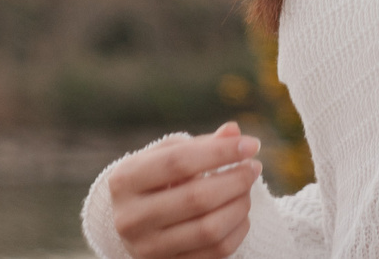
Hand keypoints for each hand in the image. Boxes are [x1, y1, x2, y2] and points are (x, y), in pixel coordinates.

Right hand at [108, 121, 261, 258]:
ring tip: (247, 190)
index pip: (179, 162)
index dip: (220, 152)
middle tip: (253, 168)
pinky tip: (241, 214)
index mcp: (125, 180)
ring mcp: (148, 249)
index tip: (250, 145)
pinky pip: (216, 252)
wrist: (133, 224)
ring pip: (209, 229)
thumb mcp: (166, 156)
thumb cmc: (154, 181)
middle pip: (197, 197)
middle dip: (235, 180)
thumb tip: (233, 131)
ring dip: (239, 205)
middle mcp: (131, 218)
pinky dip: (237, 230)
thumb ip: (199, 144)